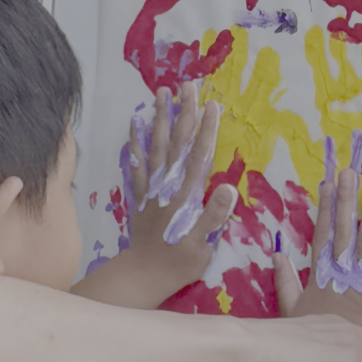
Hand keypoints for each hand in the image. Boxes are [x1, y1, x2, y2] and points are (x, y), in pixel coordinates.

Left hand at [76, 85, 238, 309]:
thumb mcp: (202, 246)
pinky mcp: (140, 198)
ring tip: (161, 94)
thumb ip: (214, 216)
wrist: (143, 275)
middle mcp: (168, 187)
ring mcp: (152, 190)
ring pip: (156, 147)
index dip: (207, 130)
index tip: (213, 105)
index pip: (199, 156)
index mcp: (187, 196)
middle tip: (187, 85)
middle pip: (177, 143)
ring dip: (159, 119)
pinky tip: (133, 127)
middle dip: (184, 113)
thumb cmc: (178, 264)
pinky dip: (135, 145)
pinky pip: (136, 166)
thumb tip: (228, 187)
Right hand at [272, 135, 361, 337]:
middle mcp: (340, 278)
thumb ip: (285, 284)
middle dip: (346, 201)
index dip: (325, 211)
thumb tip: (278, 255)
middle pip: (344, 232)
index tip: (326, 185)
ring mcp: (361, 287)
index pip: (321, 238)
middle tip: (350, 172)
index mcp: (318, 280)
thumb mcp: (289, 314)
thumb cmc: (301, 352)